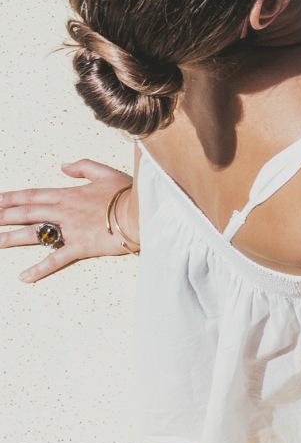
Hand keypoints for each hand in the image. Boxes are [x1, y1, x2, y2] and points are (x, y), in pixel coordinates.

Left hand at [1, 160, 134, 282]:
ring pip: (33, 234)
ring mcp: (70, 230)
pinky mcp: (80, 247)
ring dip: (10, 238)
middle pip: (26, 213)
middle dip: (3, 216)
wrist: (143, 212)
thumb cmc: (129, 193)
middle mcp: (63, 211)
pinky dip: (39, 269)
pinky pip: (55, 259)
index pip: (32, 195)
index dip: (10, 198)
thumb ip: (84, 167)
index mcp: (68, 194)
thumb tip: (64, 166)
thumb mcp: (106, 173)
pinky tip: (24, 276)